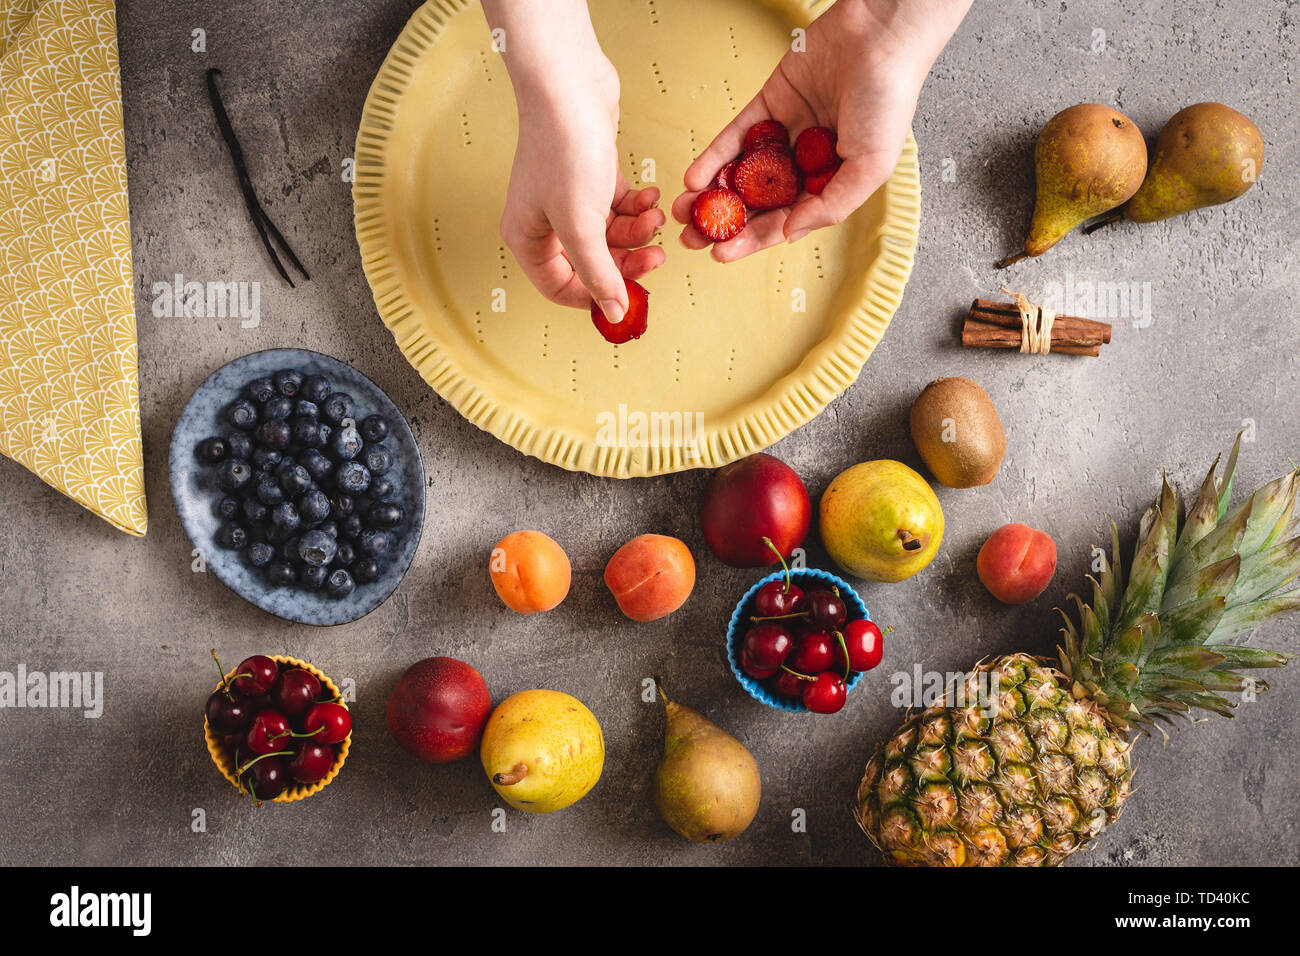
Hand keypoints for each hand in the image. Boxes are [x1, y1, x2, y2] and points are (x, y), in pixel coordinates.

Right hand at [487, 0, 664, 321]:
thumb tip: (615, 313)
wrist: (568, 84)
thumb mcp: (581, 225)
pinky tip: (651, 196)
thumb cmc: (564, 151)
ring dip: (638, 231)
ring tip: (655, 217)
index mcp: (529, 239)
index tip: (631, 298)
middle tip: (657, 258)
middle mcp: (544, 222)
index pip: (562, 288)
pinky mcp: (590, 176)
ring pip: (610, 236)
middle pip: (592, 264)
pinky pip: (618, 208)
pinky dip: (637, 207)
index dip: (597, 297)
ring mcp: (567, 199)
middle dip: (627, 261)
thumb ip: (599, 274)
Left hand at [672, 0, 969, 261]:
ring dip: (711, 194)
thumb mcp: (870, 166)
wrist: (881, 36)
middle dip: (723, 222)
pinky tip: (694, 178)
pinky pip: (736, 137)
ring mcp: (785, 134)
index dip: (753, 239)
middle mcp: (806, 163)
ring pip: (741, 172)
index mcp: (831, 183)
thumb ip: (831, 205)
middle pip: (757, 202)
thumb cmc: (889, 101)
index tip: (722, 254)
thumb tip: (789, 231)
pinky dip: (714, 157)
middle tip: (691, 240)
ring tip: (683, 213)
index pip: (784, 220)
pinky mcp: (769, 104)